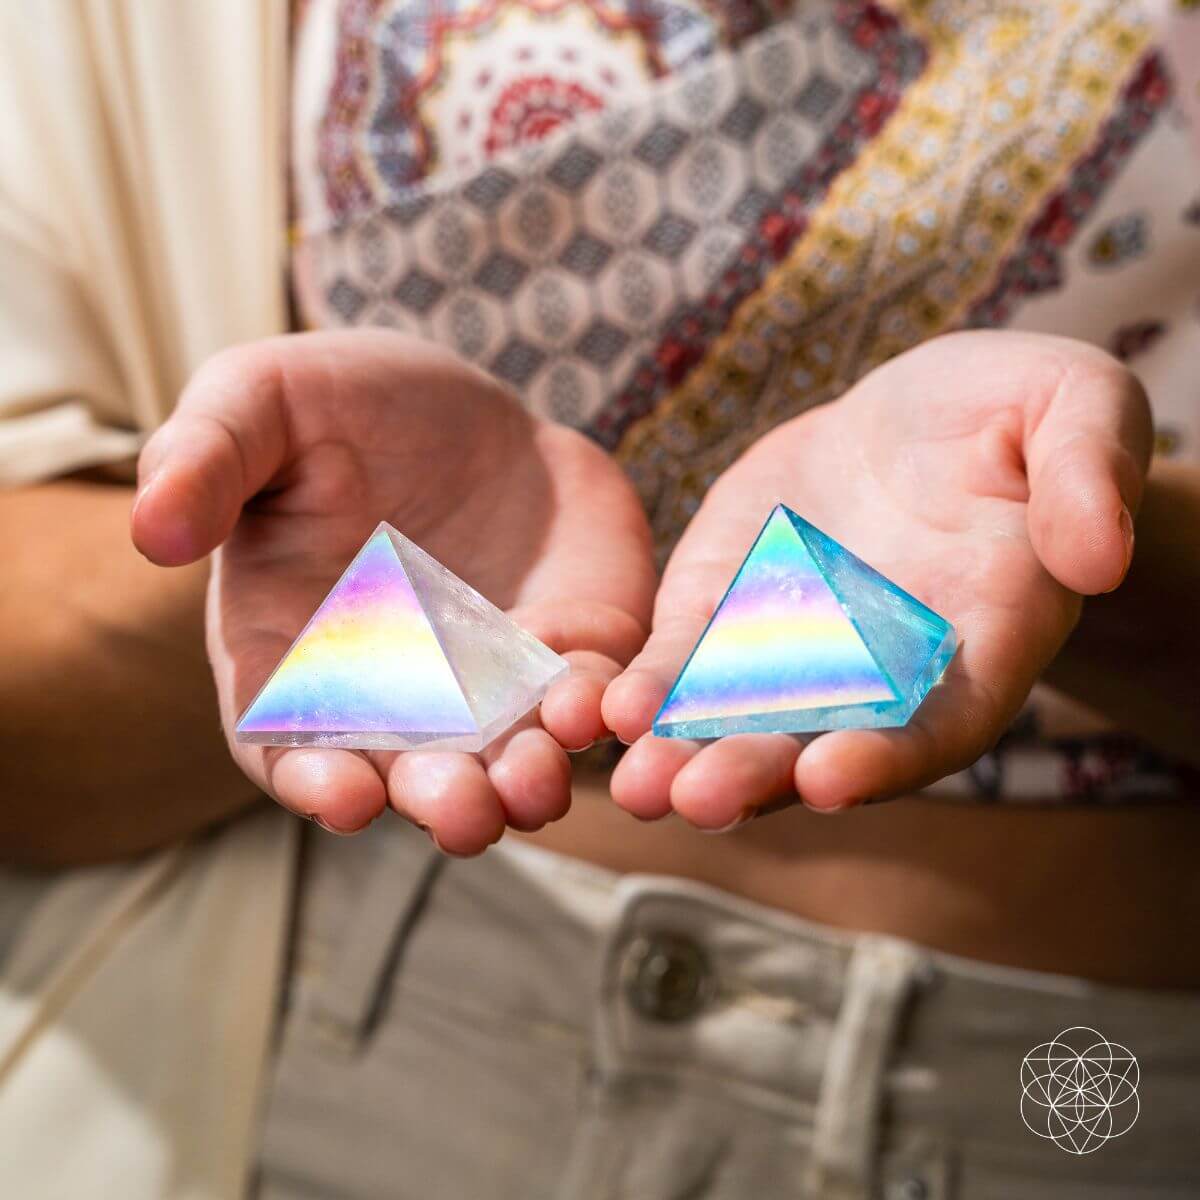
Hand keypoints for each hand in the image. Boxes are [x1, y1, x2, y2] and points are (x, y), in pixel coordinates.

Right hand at [132, 331, 653, 852]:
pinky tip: (596, 705)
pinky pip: (589, 700)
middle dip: (439, 800)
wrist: (466, 404)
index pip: (292, 748)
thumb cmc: (338, 407)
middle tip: (462, 811)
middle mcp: (398, 697)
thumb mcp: (259, 405)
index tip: (343, 794)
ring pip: (510, 760)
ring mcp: (492, 686)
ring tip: (534, 780)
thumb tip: (152, 530)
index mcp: (300, 660)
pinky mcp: (572, 653)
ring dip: (524, 782)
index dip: (313, 781)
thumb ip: (204, 460)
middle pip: (414, 775)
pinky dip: (596, 713)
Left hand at [603, 331, 1151, 827]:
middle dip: (760, 773)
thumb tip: (1098, 557)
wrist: (919, 423)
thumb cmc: (1013, 414)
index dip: (890, 755)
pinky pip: (686, 662)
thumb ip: (1087, 477)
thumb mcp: (1074, 408)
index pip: (942, 720)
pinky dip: (650, 689)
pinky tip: (605, 710)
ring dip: (687, 757)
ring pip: (742, 721)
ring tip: (636, 785)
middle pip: (823, 742)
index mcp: (981, 640)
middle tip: (697, 799)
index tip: (830, 776)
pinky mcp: (731, 615)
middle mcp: (883, 672)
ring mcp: (798, 651)